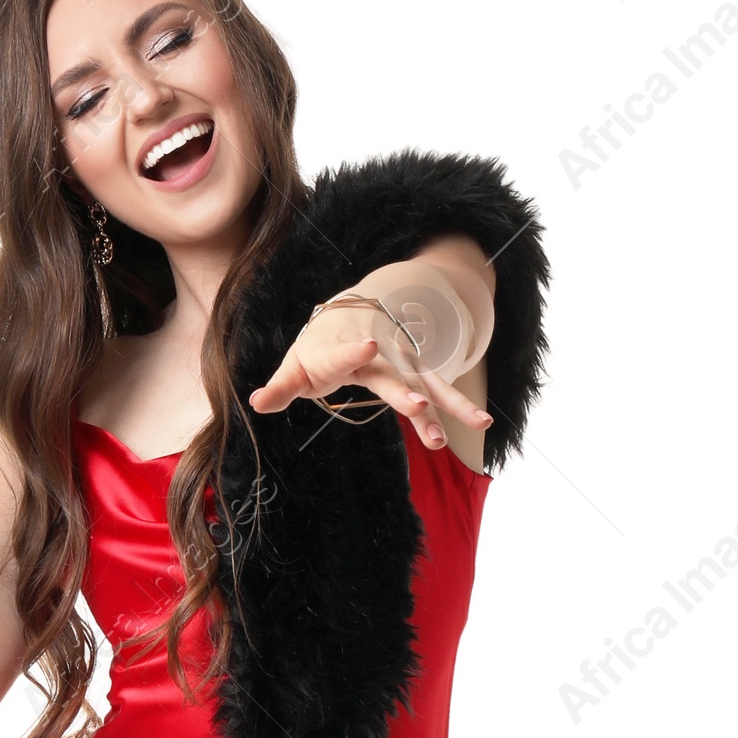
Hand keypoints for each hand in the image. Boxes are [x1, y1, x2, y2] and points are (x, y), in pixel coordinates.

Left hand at [248, 297, 489, 453]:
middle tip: (418, 407)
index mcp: (339, 350)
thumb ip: (281, 387)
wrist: (352, 311)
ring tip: (473, 425)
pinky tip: (481, 424)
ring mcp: (400, 363)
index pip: (344, 353)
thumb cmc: (318, 347)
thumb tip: (256, 403)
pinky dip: (456, 408)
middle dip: (405, 392)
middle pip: (392, 376)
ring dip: (446, 406)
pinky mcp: (416, 374)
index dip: (355, 351)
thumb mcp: (295, 364)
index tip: (370, 347)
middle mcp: (376, 354)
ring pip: (424, 386)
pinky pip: (437, 393)